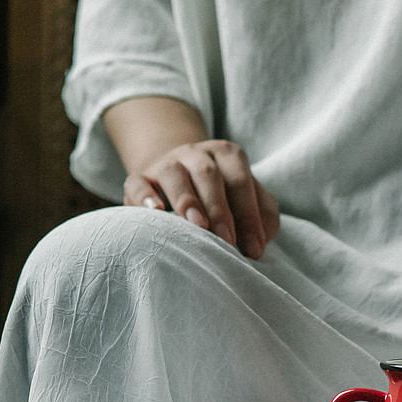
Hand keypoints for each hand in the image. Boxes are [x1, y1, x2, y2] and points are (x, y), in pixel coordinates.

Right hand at [124, 139, 280, 259]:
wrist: (177, 180)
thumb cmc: (222, 198)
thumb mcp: (248, 200)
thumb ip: (263, 216)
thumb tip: (261, 239)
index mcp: (228, 155)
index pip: (241, 181)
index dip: (249, 215)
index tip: (254, 249)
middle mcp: (196, 153)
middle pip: (209, 175)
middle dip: (220, 210)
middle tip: (228, 240)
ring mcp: (166, 163)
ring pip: (174, 174)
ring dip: (187, 200)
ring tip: (198, 226)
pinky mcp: (140, 178)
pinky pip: (139, 183)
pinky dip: (146, 197)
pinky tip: (156, 212)